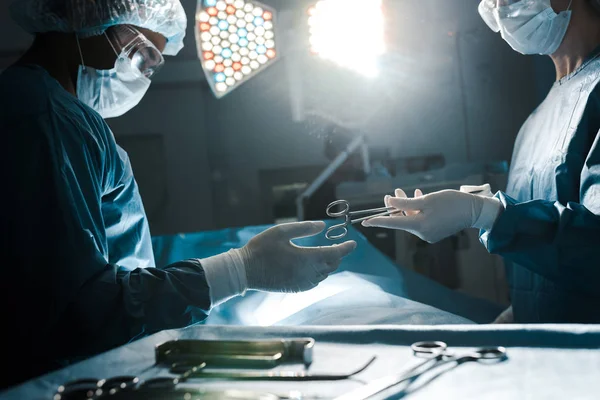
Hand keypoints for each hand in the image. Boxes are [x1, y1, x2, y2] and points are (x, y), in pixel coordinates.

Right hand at [237, 221, 356, 292]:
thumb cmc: (262, 248)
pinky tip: (314, 267)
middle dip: (338, 255)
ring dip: (329, 264)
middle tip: (339, 246)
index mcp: (306, 258)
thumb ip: (304, 228)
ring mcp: (302, 283)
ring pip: (325, 274)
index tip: (354, 242)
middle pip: (332, 265)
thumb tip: (323, 226)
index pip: (334, 253)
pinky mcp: (296, 289)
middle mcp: (308, 273)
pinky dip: (320, 273)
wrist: (246, 271)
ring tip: (327, 254)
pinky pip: (315, 281)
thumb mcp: (282, 232)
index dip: (346, 248)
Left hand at [363, 188, 500, 242]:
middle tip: (394, 192)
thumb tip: (389, 203)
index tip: (365, 223)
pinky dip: (418, 210)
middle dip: (398, 206)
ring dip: (408, 206)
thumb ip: (406, 203)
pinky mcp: (435, 232)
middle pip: (403, 219)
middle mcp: (423, 234)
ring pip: (412, 218)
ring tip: (409, 192)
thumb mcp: (426, 200)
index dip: (378, 221)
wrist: (474, 210)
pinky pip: (421, 220)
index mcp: (420, 226)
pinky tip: (419, 198)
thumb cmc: (452, 202)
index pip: (393, 224)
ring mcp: (429, 234)